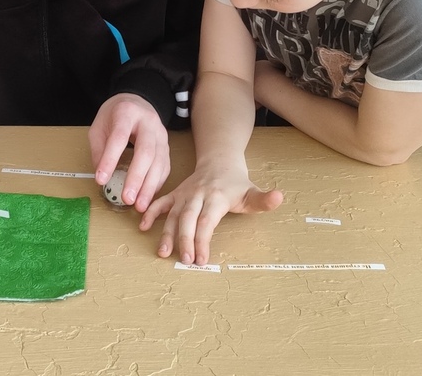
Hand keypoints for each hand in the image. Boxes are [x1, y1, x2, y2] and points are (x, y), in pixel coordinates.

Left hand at [88, 93, 169, 211]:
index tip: (101, 179)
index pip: (119, 137)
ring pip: (159, 162)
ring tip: (139, 205)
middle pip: (145, 152)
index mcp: (127, 113)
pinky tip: (149, 196)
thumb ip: (99, 149)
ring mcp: (161, 134)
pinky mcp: (167, 146)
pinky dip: (157, 184)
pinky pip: (165, 167)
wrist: (137, 101)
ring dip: (149, 186)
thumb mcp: (99, 125)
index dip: (110, 159)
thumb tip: (101, 175)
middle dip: (137, 178)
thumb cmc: (116, 115)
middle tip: (128, 198)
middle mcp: (148, 123)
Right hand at [140, 160, 282, 264]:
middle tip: (185, 261)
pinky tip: (143, 226)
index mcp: (216, 197)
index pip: (206, 221)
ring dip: (165, 233)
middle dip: (185, 240)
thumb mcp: (252, 192)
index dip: (203, 240)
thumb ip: (264, 200)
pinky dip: (151, 213)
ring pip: (172, 214)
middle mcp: (197, 195)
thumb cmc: (236, 183)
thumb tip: (279, 197)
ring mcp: (184, 195)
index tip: (202, 259)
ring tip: (162, 252)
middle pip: (188, 219)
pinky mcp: (175, 194)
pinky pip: (160, 203)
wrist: (219, 160)